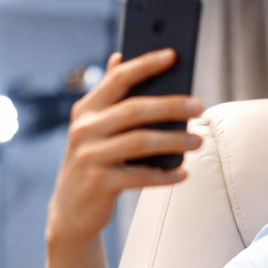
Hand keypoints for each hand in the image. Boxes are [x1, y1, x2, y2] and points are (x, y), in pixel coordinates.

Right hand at [46, 49, 203, 245]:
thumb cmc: (92, 164)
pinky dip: (165, 175)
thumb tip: (120, 57)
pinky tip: (183, 173)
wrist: (69, 212)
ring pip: (140, 141)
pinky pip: (140, 176)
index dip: (145, 64)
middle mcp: (84, 129)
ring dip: (174, 140)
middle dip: (170, 105)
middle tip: (198, 106)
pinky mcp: (98, 183)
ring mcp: (89, 157)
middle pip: (134, 109)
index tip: (172, 55)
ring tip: (197, 141)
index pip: (117, 79)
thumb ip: (108, 97)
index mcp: (86, 110)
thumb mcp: (94, 129)